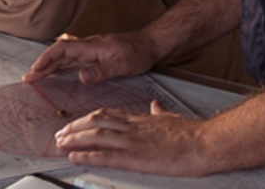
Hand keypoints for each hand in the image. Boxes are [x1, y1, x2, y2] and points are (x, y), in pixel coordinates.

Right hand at [23, 31, 158, 84]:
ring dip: (49, 66)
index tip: (35, 70)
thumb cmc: (137, 52)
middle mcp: (87, 47)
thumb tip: (81, 77)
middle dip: (42, 65)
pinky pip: (72, 60)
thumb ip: (101, 71)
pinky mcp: (94, 56)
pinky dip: (60, 66)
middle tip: (28, 79)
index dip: (46, 59)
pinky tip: (56, 72)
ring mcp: (90, 51)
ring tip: (36, 77)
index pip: (62, 50)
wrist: (150, 44)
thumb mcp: (122, 64)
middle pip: (59, 54)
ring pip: (64, 57)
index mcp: (90, 46)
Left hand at [55, 100, 211, 176]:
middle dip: (75, 127)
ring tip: (61, 143)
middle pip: (95, 122)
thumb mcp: (171, 116)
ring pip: (95, 135)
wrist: (204, 141)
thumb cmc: (192, 133)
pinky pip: (105, 155)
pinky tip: (75, 156)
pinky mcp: (135, 157)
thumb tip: (155, 106)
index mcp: (140, 119)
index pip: (106, 114)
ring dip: (75, 139)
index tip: (75, 123)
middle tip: (60, 134)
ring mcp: (132, 141)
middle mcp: (132, 127)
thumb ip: (159, 111)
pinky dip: (87, 155)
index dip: (87, 119)